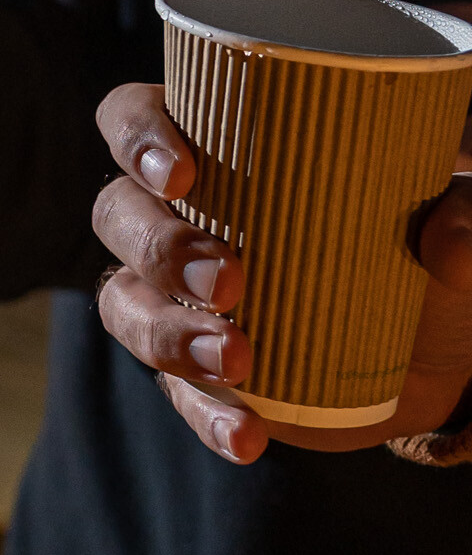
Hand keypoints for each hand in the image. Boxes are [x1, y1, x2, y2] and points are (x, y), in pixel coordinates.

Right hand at [92, 81, 471, 460]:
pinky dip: (207, 414)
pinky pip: (178, 392)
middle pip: (118, 215)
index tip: (184, 175)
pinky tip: (248, 436)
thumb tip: (448, 244)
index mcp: (212, 143)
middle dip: (160, 248)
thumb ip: (467, 211)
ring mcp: (177, 295)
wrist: (436, 336)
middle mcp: (176, 215)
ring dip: (168, 333)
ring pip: (125, 305)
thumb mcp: (456, 208)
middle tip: (231, 281)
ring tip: (237, 360)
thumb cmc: (421, 230)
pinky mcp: (201, 369)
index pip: (130, 118)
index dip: (136, 138)